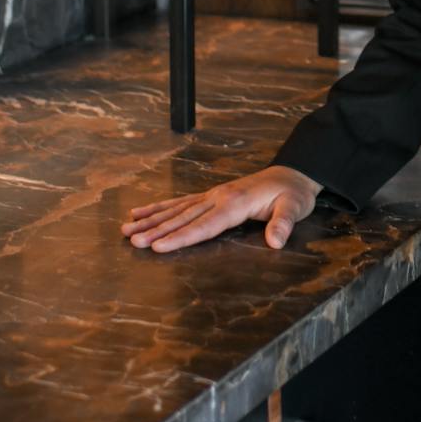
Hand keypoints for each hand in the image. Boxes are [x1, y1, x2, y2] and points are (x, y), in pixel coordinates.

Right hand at [120, 164, 324, 252]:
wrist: (292, 175)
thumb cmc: (293, 194)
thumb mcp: (294, 208)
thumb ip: (283, 224)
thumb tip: (275, 242)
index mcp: (235, 203)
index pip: (204, 225)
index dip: (181, 237)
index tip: (159, 247)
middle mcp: (218, 197)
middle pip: (183, 217)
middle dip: (156, 230)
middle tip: (132, 241)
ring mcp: (212, 195)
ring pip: (176, 209)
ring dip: (151, 219)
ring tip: (126, 228)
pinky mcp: (210, 195)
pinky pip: (180, 202)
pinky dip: (159, 207)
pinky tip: (141, 212)